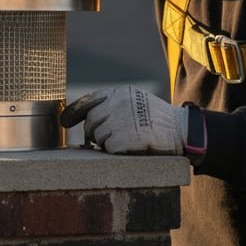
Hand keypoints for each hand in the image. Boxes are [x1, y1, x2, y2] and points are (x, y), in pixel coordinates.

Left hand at [60, 85, 188, 154]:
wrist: (180, 130)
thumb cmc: (157, 118)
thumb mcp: (135, 101)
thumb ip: (113, 104)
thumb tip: (87, 117)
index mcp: (120, 93)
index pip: (89, 101)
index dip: (74, 112)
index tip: (64, 122)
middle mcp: (118, 103)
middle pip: (91, 122)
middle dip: (93, 134)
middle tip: (102, 141)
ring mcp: (122, 120)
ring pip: (99, 136)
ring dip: (106, 143)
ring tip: (123, 142)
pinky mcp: (127, 137)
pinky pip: (110, 148)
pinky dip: (116, 151)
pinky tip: (128, 148)